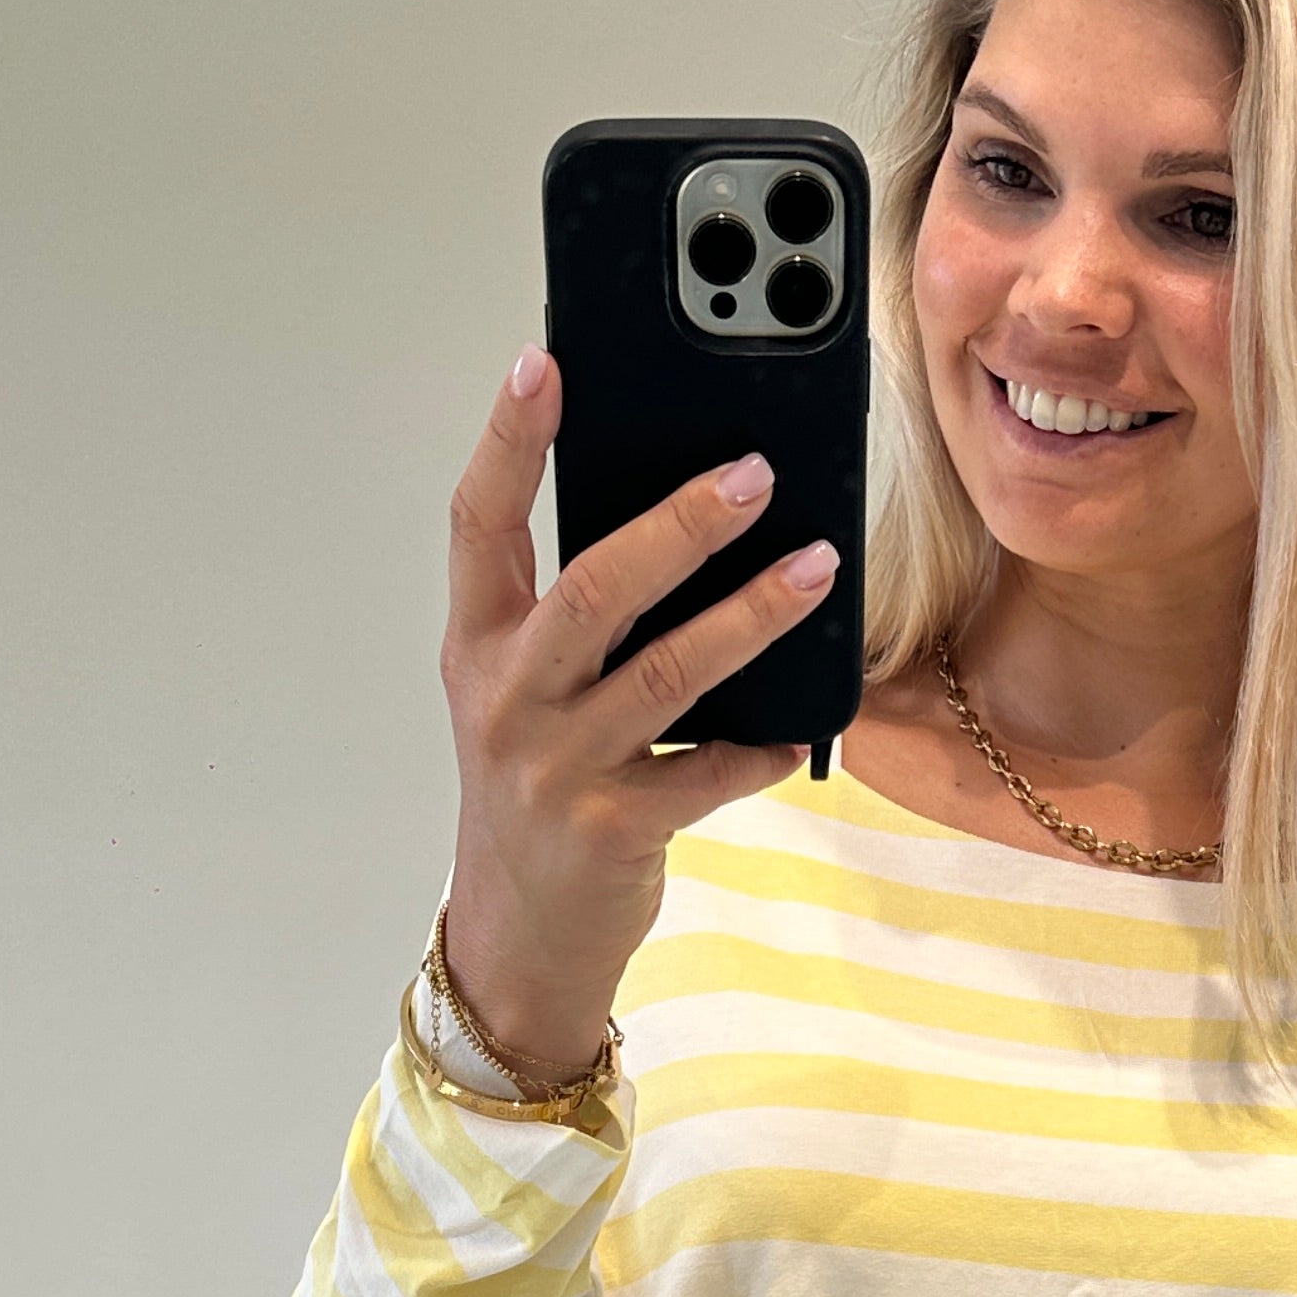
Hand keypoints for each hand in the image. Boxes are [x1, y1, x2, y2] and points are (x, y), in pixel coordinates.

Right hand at [436, 343, 838, 1071]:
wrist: (519, 934)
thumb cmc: (539, 788)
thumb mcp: (528, 692)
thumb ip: (577, 613)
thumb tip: (692, 513)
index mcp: (479, 645)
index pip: (480, 521)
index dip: (510, 441)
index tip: (542, 362)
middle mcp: (510, 700)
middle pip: (593, 589)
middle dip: (677, 525)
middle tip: (755, 471)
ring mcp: (558, 768)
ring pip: (666, 674)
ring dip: (750, 616)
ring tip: (817, 566)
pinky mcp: (613, 831)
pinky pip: (706, 773)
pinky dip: (759, 745)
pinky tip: (799, 724)